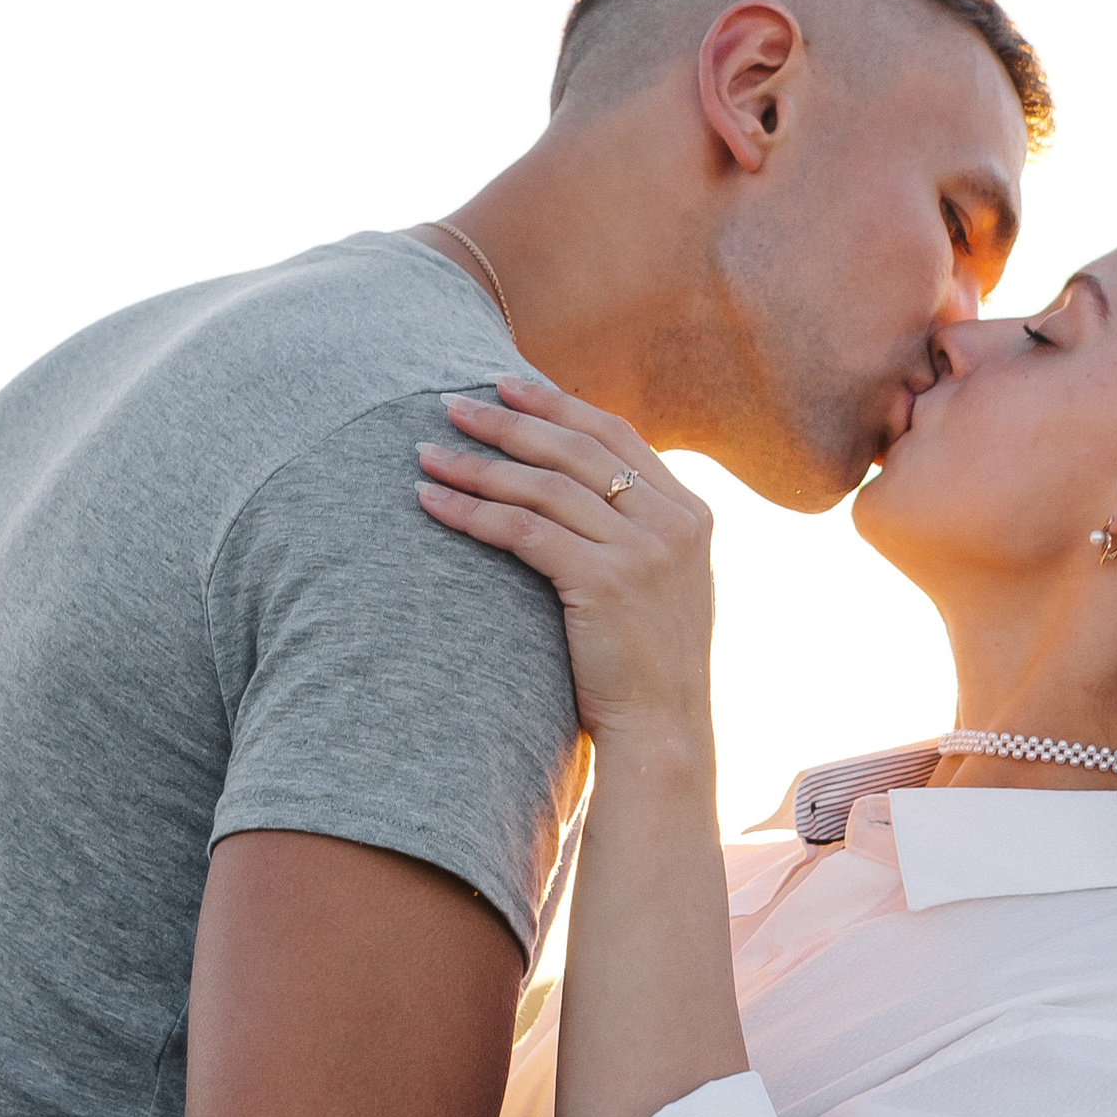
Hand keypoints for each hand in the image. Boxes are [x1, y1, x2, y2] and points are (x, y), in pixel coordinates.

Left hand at [418, 378, 714, 756]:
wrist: (665, 732)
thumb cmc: (647, 666)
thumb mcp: (661, 583)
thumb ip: (636, 531)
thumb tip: (581, 489)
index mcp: (690, 512)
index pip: (615, 434)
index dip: (557, 406)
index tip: (506, 384)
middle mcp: (672, 522)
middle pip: (574, 449)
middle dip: (507, 421)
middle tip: (450, 402)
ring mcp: (643, 550)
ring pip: (543, 486)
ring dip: (477, 464)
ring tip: (427, 452)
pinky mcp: (605, 581)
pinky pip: (523, 530)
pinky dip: (473, 511)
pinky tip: (433, 502)